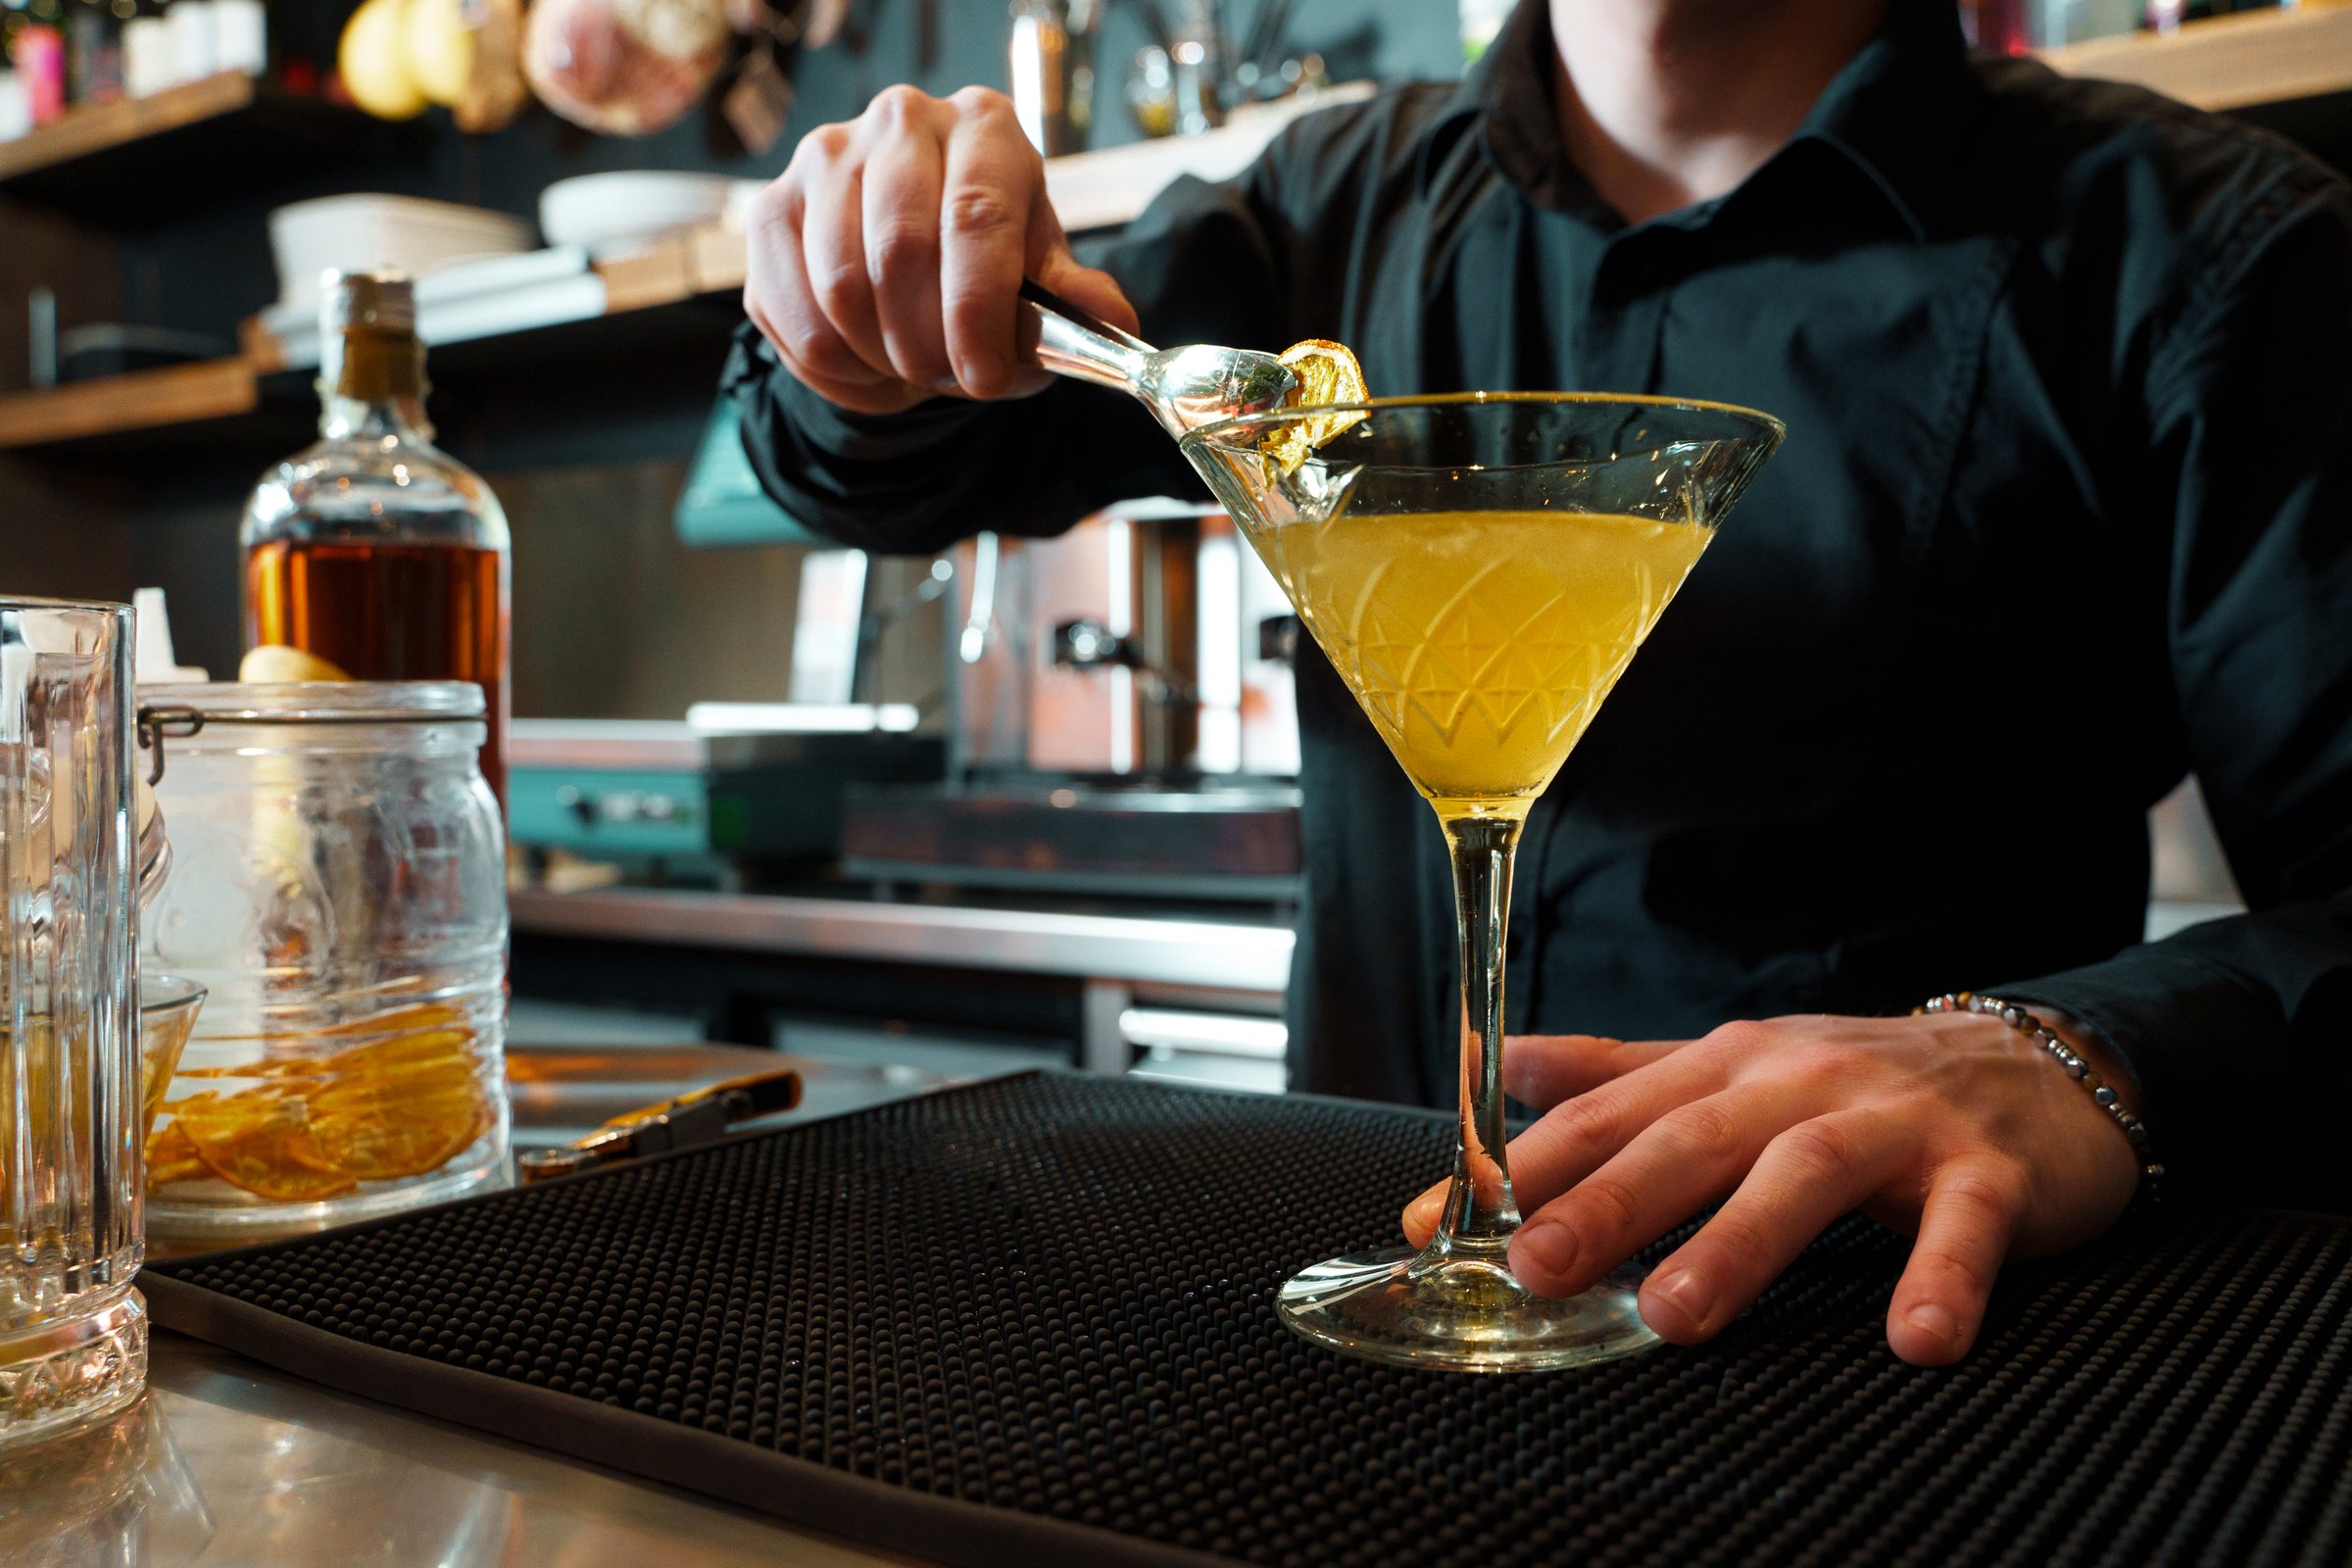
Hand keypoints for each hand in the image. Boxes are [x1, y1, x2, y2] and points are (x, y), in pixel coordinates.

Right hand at [742, 84, 1138, 413]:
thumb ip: (1075, 302)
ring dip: (883, 358)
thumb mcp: (1041, 277)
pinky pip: (795, 314)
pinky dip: (836, 366)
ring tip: (914, 368)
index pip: (974, 215)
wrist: (916, 251)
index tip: (987, 379)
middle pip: (899, 252)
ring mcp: (825, 158)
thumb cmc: (988, 260)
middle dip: (930, 344)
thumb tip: (1113, 319)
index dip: (979, 312)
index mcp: (984, 127)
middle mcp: (900, 121)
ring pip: (839, 288)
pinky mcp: (771, 209)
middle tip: (951, 380)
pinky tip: (869, 362)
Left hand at [1401, 1011, 2144, 1365]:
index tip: (1436, 1221)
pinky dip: (1941, 1277)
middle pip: (1690, 1139)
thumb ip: (1615, 1073)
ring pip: (1805, 1175)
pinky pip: (1964, 1226)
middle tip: (1535, 1268)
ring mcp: (1894, 1123)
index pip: (1605, 1115)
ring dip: (1739, 1244)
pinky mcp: (1989, 1170)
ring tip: (1677, 1316)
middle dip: (1607, 1202)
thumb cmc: (1862, 1079)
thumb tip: (1494, 1064)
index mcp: (1725, 1066)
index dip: (1518, 1167)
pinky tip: (1915, 1339)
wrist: (2043, 1059)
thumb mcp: (1732, 1064)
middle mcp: (1797, 1084)